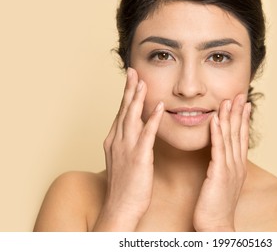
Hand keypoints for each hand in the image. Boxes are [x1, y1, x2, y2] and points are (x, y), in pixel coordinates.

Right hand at [93, 68, 163, 230]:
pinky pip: (146, 134)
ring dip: (138, 98)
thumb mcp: (123, 159)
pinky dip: (153, 119)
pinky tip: (159, 107)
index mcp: (114, 140)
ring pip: (132, 117)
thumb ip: (128, 143)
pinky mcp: (138, 158)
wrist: (120, 208)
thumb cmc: (125, 186)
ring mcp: (126, 149)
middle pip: (124, 110)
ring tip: (142, 81)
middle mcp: (117, 141)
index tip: (131, 79)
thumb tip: (137, 131)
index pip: (121, 112)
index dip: (126, 94)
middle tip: (133, 71)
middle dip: (129, 89)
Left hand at [193, 94, 250, 230]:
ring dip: (229, 118)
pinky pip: (218, 150)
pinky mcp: (219, 174)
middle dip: (239, 113)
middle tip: (241, 94)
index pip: (241, 138)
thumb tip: (221, 156)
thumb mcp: (223, 182)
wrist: (217, 226)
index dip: (243, 119)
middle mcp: (237, 165)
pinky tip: (216, 120)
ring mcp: (230, 169)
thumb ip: (223, 166)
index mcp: (238, 166)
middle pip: (239, 134)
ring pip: (230, 138)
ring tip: (229, 100)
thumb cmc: (216, 206)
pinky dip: (217, 133)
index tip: (243, 103)